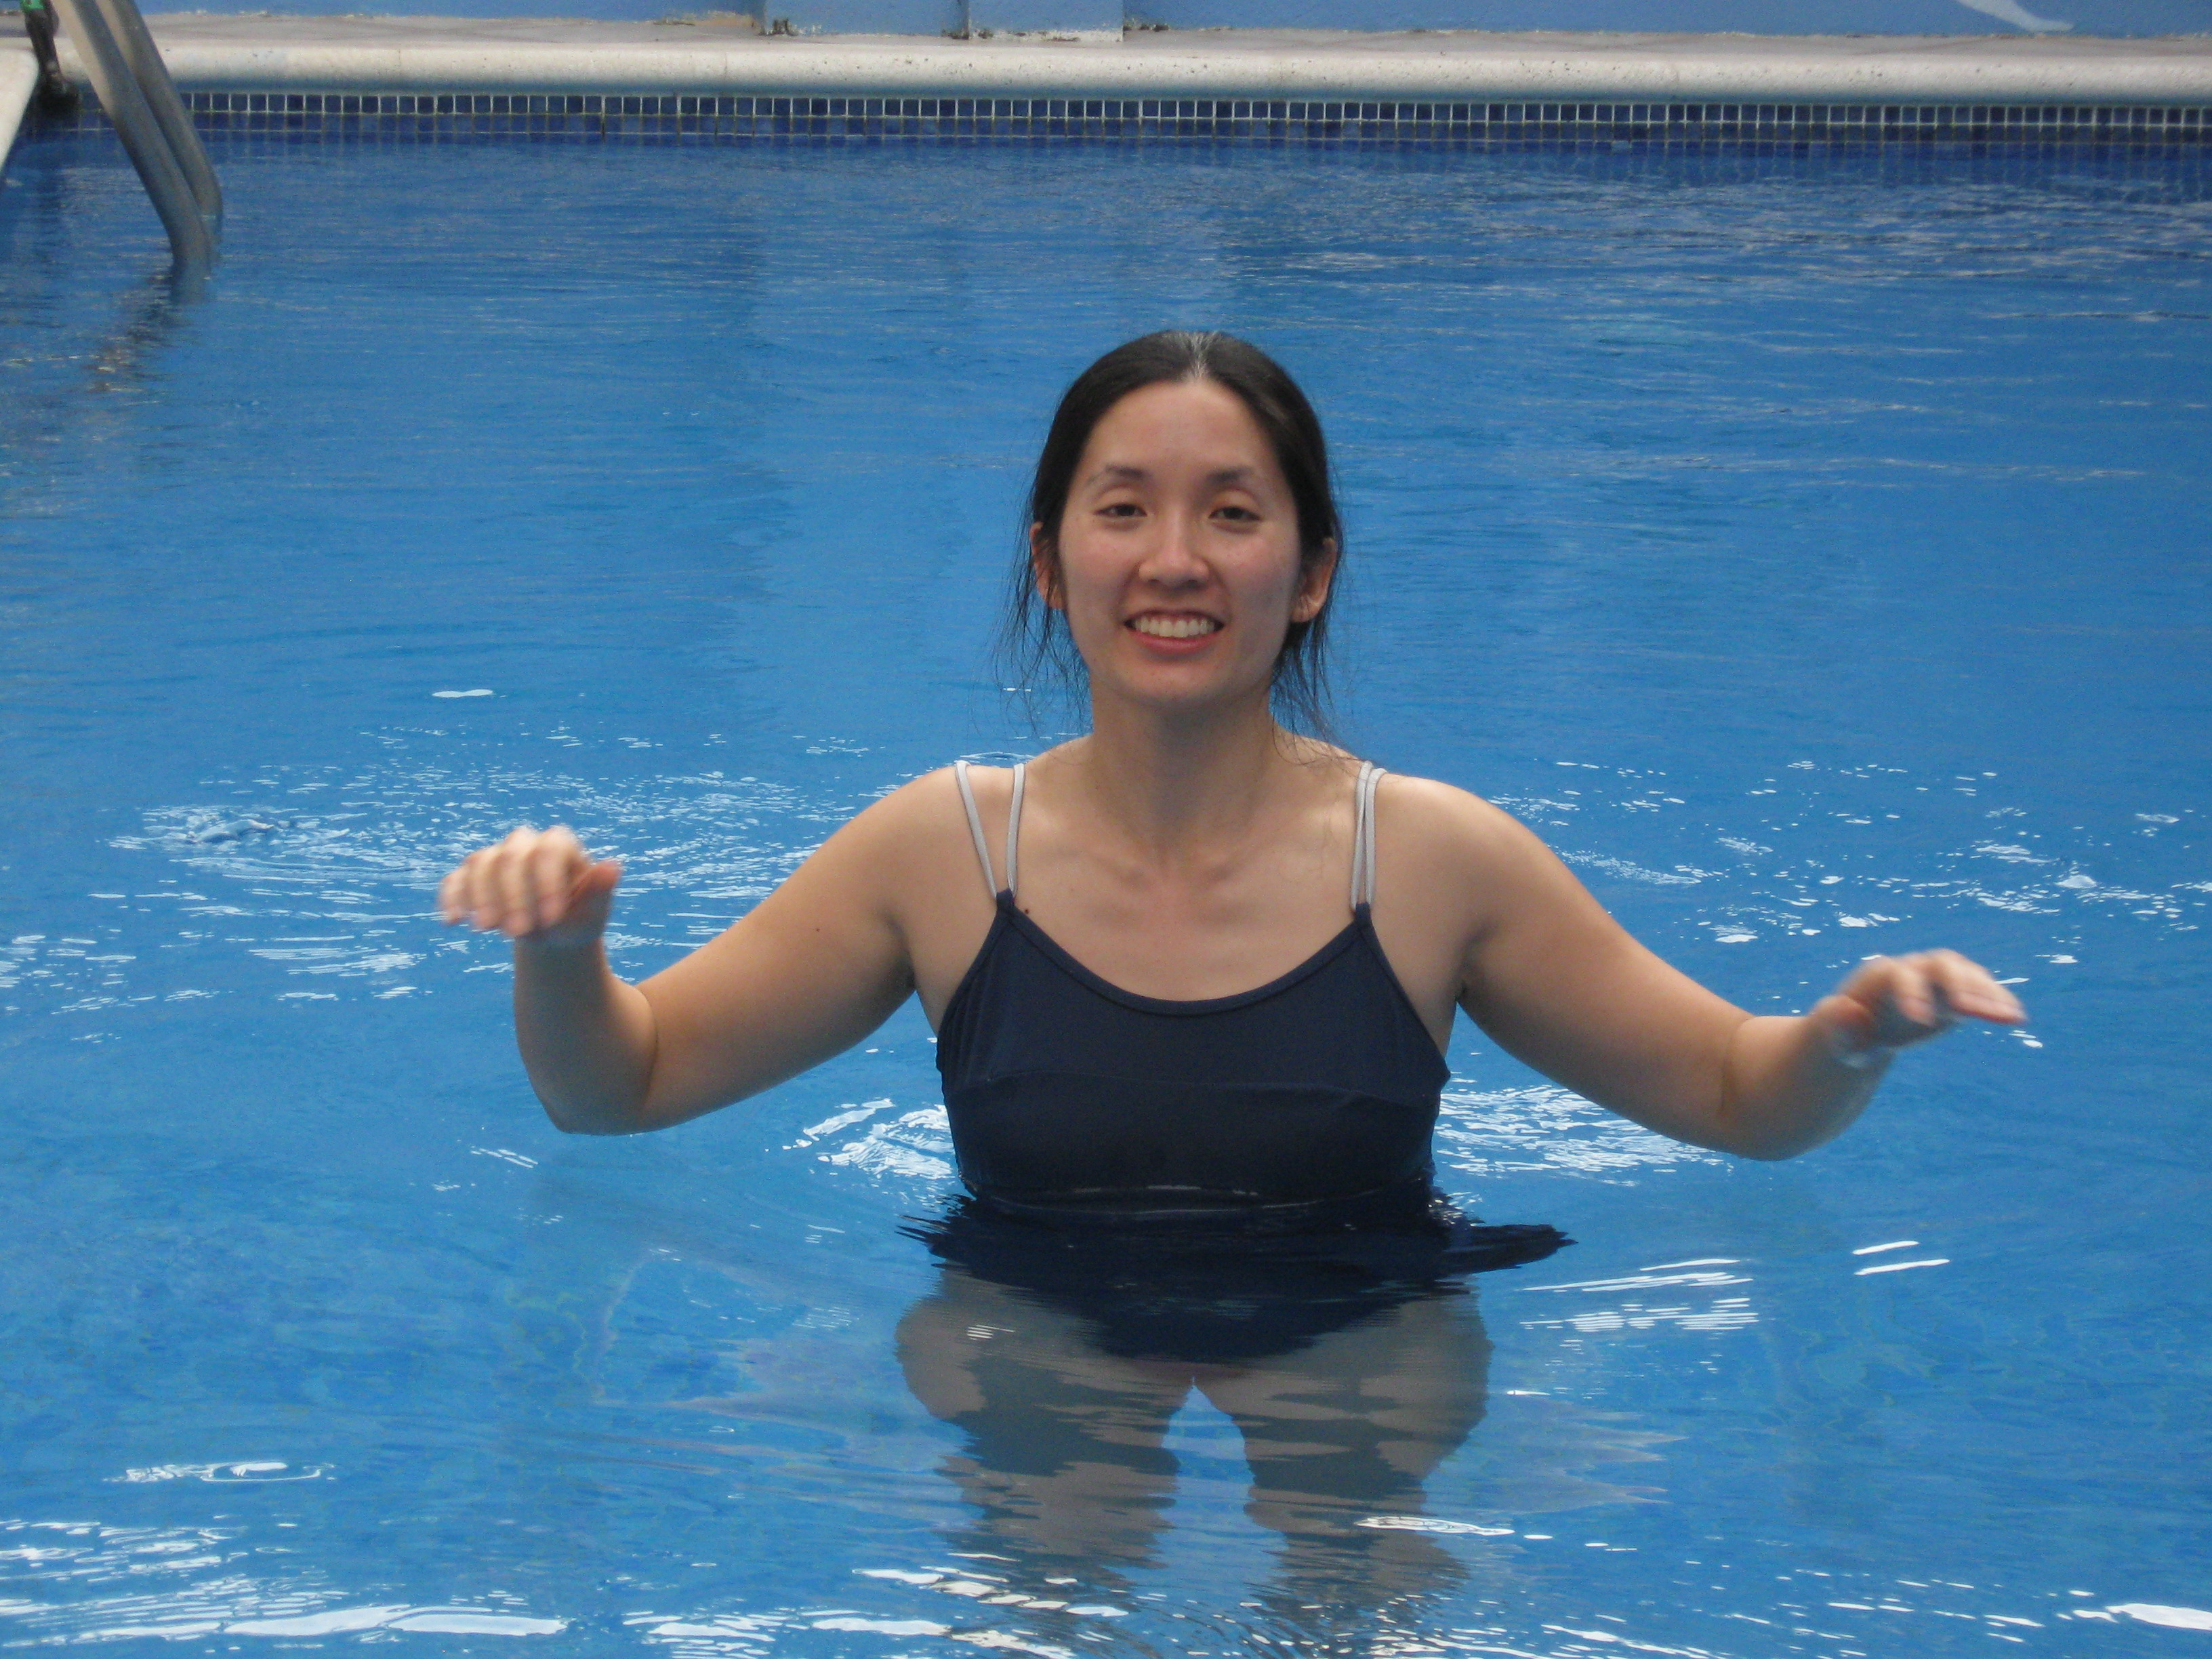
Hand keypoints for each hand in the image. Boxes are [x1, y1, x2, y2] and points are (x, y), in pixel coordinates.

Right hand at [438, 825, 621, 947]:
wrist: (554, 934)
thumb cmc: (578, 919)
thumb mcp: (595, 912)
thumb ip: (602, 891)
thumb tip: (613, 866)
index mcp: (560, 845)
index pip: (549, 851)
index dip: (547, 884)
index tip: (552, 920)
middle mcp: (525, 844)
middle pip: (511, 857)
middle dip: (513, 896)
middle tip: (518, 933)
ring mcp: (496, 857)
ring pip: (480, 863)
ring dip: (481, 896)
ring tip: (487, 929)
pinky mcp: (472, 876)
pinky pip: (456, 879)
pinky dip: (452, 897)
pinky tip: (452, 921)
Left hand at [1813, 950, 2025, 1069]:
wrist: (1865, 1031)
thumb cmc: (1846, 1036)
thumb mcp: (1836, 1038)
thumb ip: (1838, 1026)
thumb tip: (1847, 1010)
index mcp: (1880, 977)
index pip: (1898, 976)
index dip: (1910, 994)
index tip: (1920, 1022)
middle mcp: (1912, 969)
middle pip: (1939, 966)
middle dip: (1957, 985)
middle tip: (1970, 1011)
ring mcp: (1937, 979)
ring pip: (1966, 975)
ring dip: (1987, 993)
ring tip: (2010, 1017)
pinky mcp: (1956, 992)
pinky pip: (1980, 989)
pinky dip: (1997, 1000)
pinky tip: (2015, 1017)